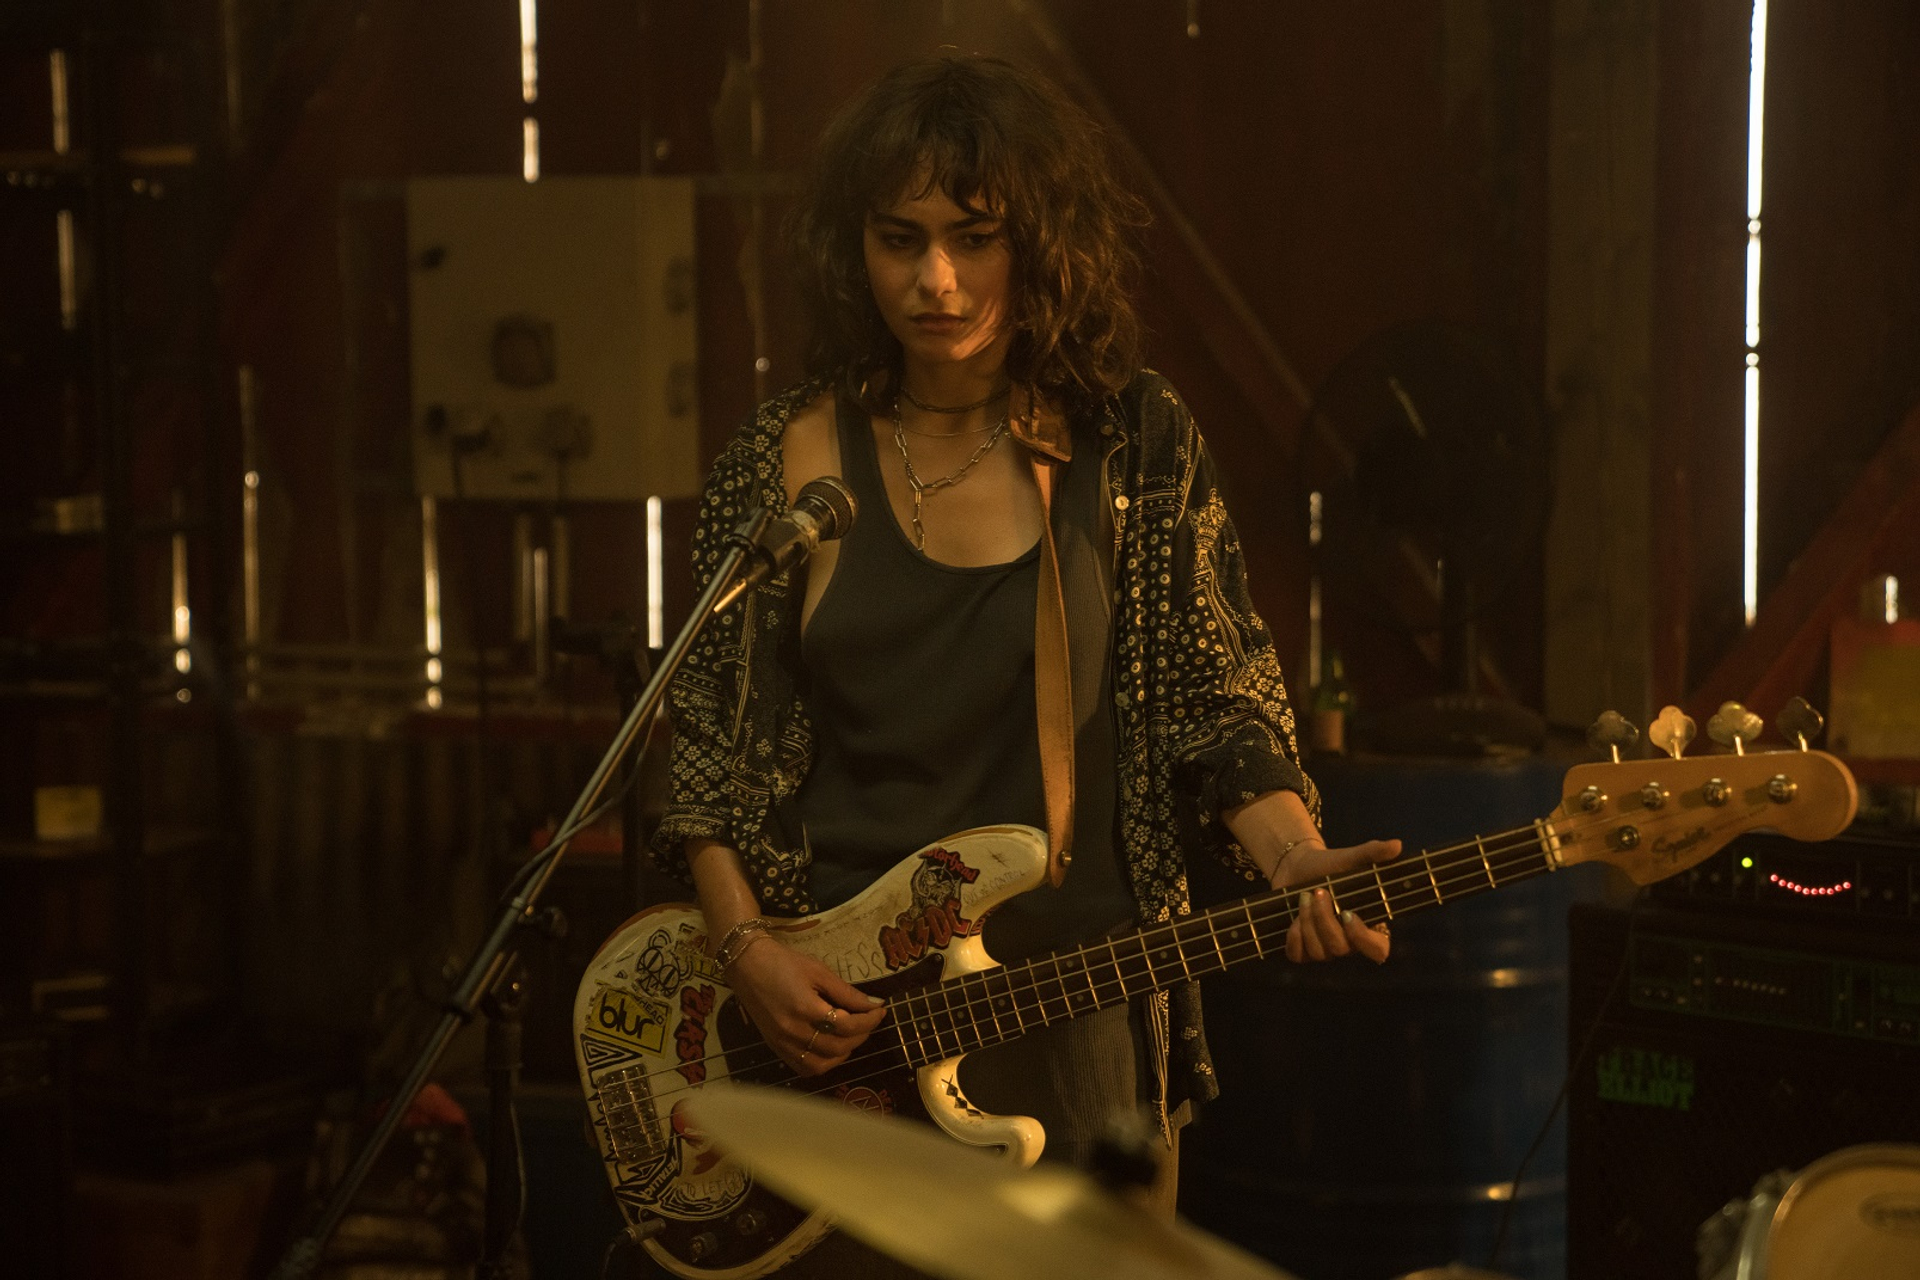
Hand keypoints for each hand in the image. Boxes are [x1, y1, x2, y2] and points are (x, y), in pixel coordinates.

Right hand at [724, 937, 886, 1075]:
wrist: (747, 965)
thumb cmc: (784, 962)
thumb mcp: (819, 971)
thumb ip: (847, 992)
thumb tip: (875, 1004)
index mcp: (805, 1008)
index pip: (846, 1025)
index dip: (869, 1020)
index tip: (880, 1010)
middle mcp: (793, 1032)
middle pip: (838, 1047)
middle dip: (861, 1035)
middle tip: (868, 1020)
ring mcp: (783, 1044)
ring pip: (822, 1064)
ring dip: (844, 1053)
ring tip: (852, 1034)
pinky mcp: (776, 1048)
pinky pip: (804, 1068)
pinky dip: (823, 1063)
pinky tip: (831, 1048)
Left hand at [1269, 838, 1401, 964]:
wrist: (1297, 867)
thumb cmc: (1330, 866)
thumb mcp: (1350, 858)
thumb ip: (1373, 854)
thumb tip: (1397, 845)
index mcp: (1368, 925)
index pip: (1378, 950)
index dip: (1363, 939)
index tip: (1348, 913)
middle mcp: (1349, 943)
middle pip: (1340, 949)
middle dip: (1324, 918)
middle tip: (1318, 892)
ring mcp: (1325, 949)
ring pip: (1318, 953)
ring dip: (1307, 921)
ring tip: (1304, 896)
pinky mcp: (1301, 949)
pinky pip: (1297, 956)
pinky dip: (1293, 938)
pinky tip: (1293, 919)